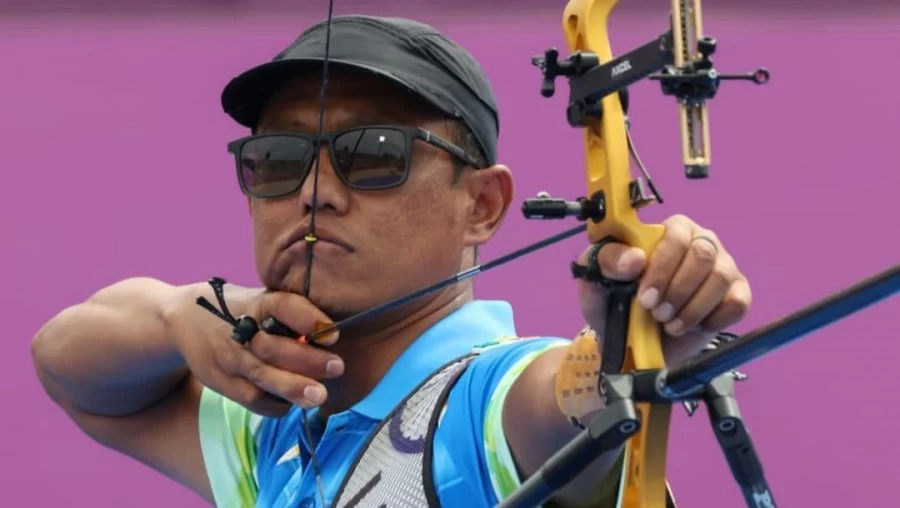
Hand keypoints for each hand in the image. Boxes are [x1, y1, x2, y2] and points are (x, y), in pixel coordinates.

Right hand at [163, 285, 343, 416]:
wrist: (183, 320)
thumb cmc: (238, 309)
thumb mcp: (258, 300)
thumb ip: (289, 314)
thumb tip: (330, 334)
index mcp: (255, 303)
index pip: (282, 306)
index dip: (307, 318)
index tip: (332, 332)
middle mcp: (240, 331)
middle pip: (273, 347)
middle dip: (307, 361)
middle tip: (337, 367)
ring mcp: (229, 359)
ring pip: (262, 377)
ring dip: (293, 388)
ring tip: (319, 396)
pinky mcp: (221, 382)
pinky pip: (252, 400)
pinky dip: (276, 405)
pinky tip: (293, 402)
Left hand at [577, 214, 751, 363]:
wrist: (630, 341)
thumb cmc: (614, 300)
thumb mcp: (596, 279)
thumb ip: (606, 261)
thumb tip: (634, 258)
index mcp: (667, 231)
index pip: (676, 234)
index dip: (662, 267)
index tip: (644, 298)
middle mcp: (699, 242)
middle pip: (703, 254)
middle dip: (677, 290)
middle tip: (657, 314)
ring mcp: (722, 267)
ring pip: (721, 278)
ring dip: (693, 308)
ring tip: (670, 324)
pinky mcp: (737, 294)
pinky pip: (738, 302)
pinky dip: (713, 320)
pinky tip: (693, 326)